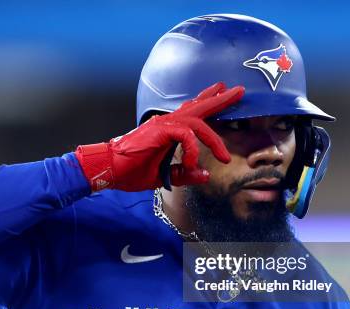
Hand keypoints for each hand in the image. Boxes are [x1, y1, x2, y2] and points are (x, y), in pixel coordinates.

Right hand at [75, 82, 244, 191]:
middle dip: (219, 99)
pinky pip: (186, 136)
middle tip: (240, 91)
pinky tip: (191, 164)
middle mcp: (167, 123)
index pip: (192, 111)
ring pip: (197, 121)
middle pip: (198, 106)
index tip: (221, 93)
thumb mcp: (164, 176)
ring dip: (214, 138)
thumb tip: (206, 175)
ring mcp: (163, 125)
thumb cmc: (130, 172)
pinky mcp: (160, 131)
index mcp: (167, 130)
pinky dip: (193, 151)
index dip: (207, 102)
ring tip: (225, 154)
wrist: (109, 170)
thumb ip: (185, 174)